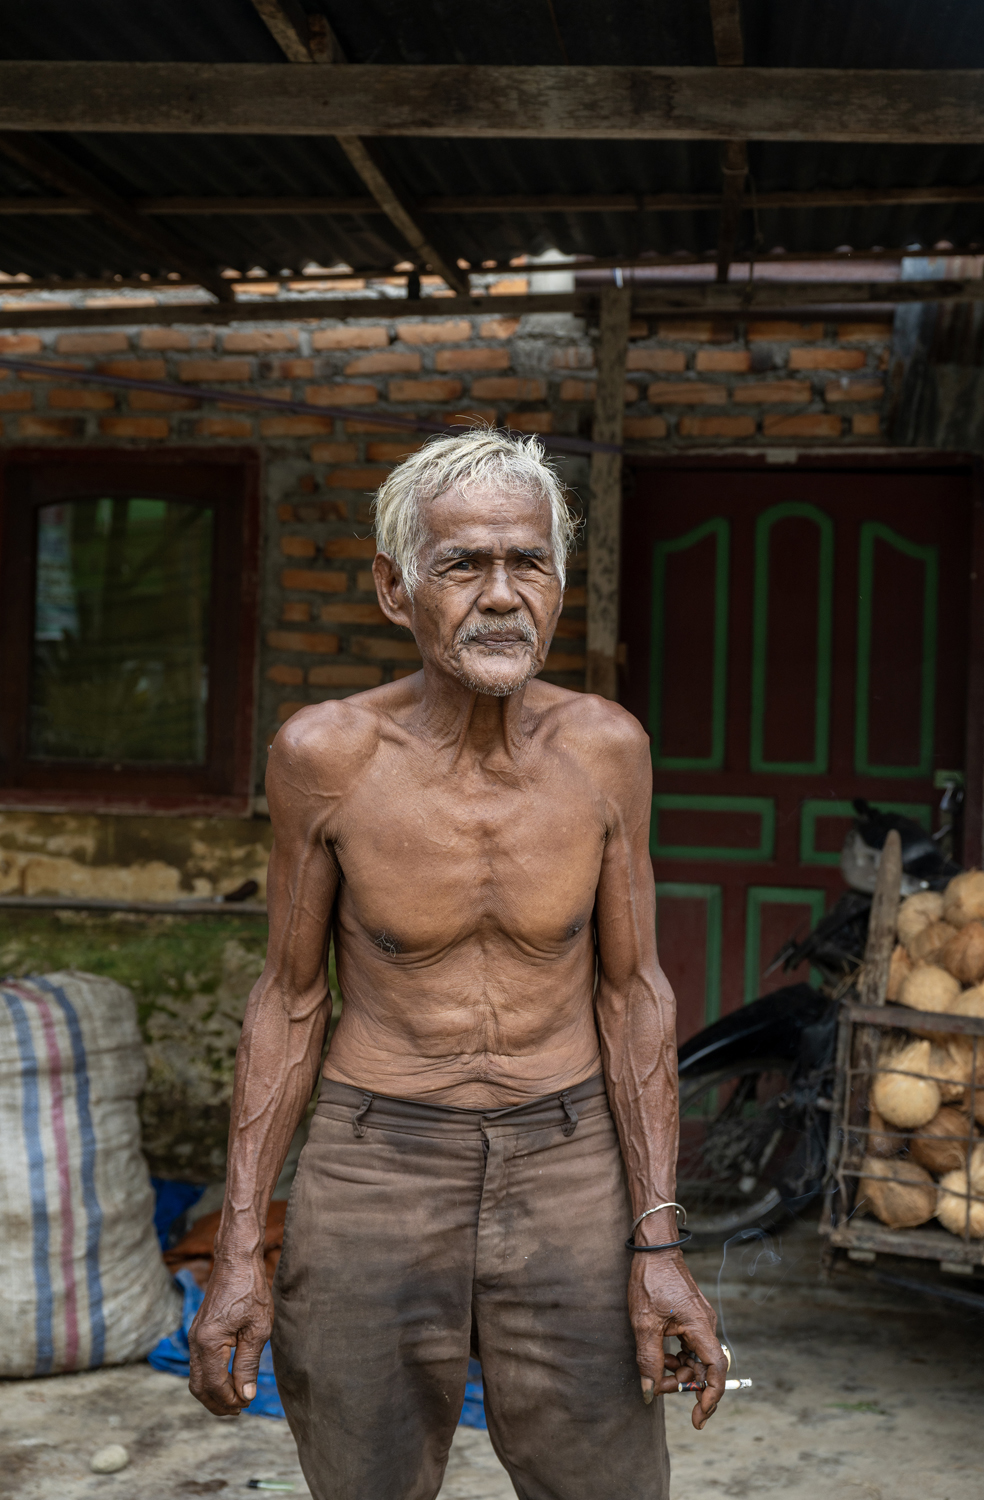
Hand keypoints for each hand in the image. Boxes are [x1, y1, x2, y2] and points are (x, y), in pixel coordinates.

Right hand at [188, 1252, 272, 1415]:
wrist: (237, 1260)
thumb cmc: (250, 1290)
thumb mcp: (258, 1329)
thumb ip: (248, 1364)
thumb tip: (245, 1394)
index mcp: (209, 1342)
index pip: (215, 1385)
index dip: (230, 1400)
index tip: (248, 1404)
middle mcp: (195, 1342)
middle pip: (199, 1387)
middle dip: (218, 1403)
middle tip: (240, 1409)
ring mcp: (194, 1336)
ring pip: (196, 1377)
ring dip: (213, 1393)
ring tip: (236, 1399)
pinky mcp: (198, 1332)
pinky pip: (198, 1364)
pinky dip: (211, 1378)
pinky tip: (229, 1379)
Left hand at [627, 1250, 725, 1429]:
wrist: (653, 1249)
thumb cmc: (650, 1281)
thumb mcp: (644, 1324)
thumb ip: (649, 1360)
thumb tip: (650, 1392)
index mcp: (700, 1327)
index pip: (716, 1370)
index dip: (710, 1397)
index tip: (698, 1416)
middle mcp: (706, 1324)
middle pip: (706, 1367)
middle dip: (686, 1384)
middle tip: (660, 1388)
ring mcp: (700, 1319)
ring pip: (698, 1357)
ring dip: (681, 1371)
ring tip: (659, 1372)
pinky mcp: (692, 1315)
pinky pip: (692, 1345)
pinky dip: (680, 1356)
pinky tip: (663, 1356)